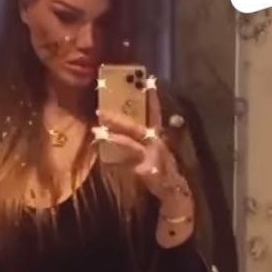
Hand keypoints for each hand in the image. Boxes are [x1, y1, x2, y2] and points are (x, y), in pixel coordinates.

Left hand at [96, 85, 185, 200]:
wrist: (173, 190)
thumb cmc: (161, 169)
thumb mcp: (152, 151)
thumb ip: (139, 141)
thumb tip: (118, 131)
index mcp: (157, 135)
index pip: (155, 112)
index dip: (153, 98)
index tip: (149, 81)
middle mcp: (156, 142)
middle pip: (134, 127)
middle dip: (117, 120)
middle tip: (100, 112)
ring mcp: (152, 156)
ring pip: (130, 144)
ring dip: (115, 138)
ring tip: (99, 132)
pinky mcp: (147, 170)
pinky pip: (127, 165)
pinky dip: (116, 163)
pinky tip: (104, 160)